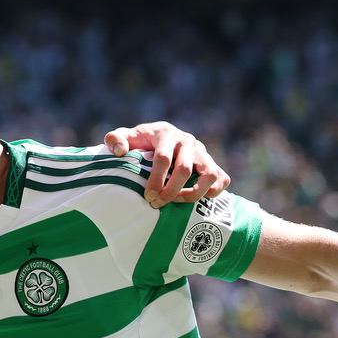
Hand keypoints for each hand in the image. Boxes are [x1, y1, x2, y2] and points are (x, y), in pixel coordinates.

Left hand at [104, 121, 230, 207]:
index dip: (156, 180)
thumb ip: (115, 139)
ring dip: (194, 193)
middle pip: (184, 169)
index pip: (163, 158)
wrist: (159, 138)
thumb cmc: (140, 142)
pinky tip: (194, 199)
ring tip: (177, 203)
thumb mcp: (125, 137)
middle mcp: (188, 141)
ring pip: (209, 175)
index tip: (148, 196)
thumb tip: (119, 151)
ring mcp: (203, 152)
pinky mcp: (212, 163)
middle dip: (171, 191)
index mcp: (166, 133)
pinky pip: (222, 179)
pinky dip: (212, 192)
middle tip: (157, 204)